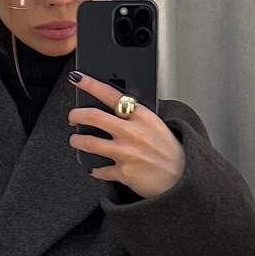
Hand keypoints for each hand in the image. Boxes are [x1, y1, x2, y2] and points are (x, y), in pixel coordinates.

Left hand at [67, 72, 185, 198]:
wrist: (181, 177)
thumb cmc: (168, 150)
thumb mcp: (156, 124)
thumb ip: (135, 115)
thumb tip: (114, 106)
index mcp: (142, 116)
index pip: (111, 95)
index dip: (91, 84)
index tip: (77, 78)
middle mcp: (133, 132)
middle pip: (94, 117)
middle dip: (76, 114)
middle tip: (73, 117)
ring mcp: (127, 153)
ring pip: (90, 143)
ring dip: (77, 141)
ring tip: (76, 140)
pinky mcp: (124, 172)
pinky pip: (100, 170)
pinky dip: (95, 169)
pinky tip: (96, 168)